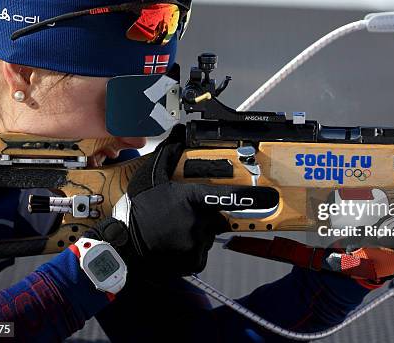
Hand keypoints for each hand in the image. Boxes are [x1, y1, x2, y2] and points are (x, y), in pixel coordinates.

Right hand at [86, 125, 278, 276]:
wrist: (124, 244)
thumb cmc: (138, 208)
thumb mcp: (150, 175)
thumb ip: (168, 153)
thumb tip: (180, 133)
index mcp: (192, 199)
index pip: (228, 196)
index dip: (251, 196)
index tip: (269, 196)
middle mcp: (199, 222)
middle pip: (217, 215)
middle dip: (208, 212)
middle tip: (185, 212)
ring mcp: (197, 243)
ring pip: (208, 234)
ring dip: (199, 230)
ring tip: (176, 227)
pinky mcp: (193, 260)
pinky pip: (201, 251)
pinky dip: (193, 248)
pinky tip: (176, 242)